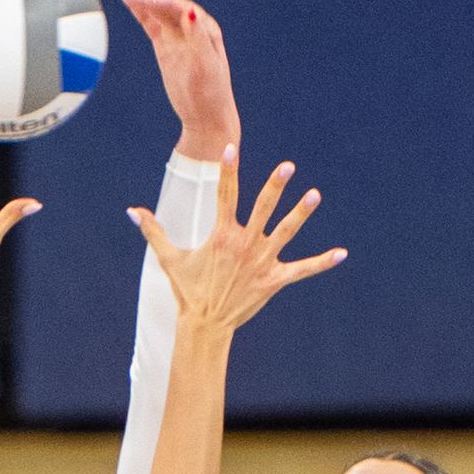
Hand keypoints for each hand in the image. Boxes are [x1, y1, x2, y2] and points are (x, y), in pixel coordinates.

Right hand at [117, 0, 239, 159]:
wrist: (205, 116)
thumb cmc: (211, 94)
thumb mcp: (206, 67)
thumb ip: (198, 38)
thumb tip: (189, 12)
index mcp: (206, 29)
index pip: (182, 9)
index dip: (164, 2)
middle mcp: (192, 27)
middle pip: (167, 6)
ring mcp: (177, 35)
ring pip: (157, 11)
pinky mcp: (165, 44)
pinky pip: (150, 23)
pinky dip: (139, 10)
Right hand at [128, 145, 346, 331]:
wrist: (205, 325)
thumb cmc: (187, 290)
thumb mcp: (169, 259)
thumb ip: (153, 231)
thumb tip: (131, 211)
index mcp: (222, 235)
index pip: (225, 195)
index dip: (228, 170)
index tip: (231, 148)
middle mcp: (244, 244)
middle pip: (263, 208)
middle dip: (275, 186)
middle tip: (288, 166)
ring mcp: (262, 261)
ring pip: (285, 232)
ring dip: (301, 213)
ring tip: (315, 194)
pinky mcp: (274, 280)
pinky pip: (302, 270)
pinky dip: (322, 263)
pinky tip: (342, 253)